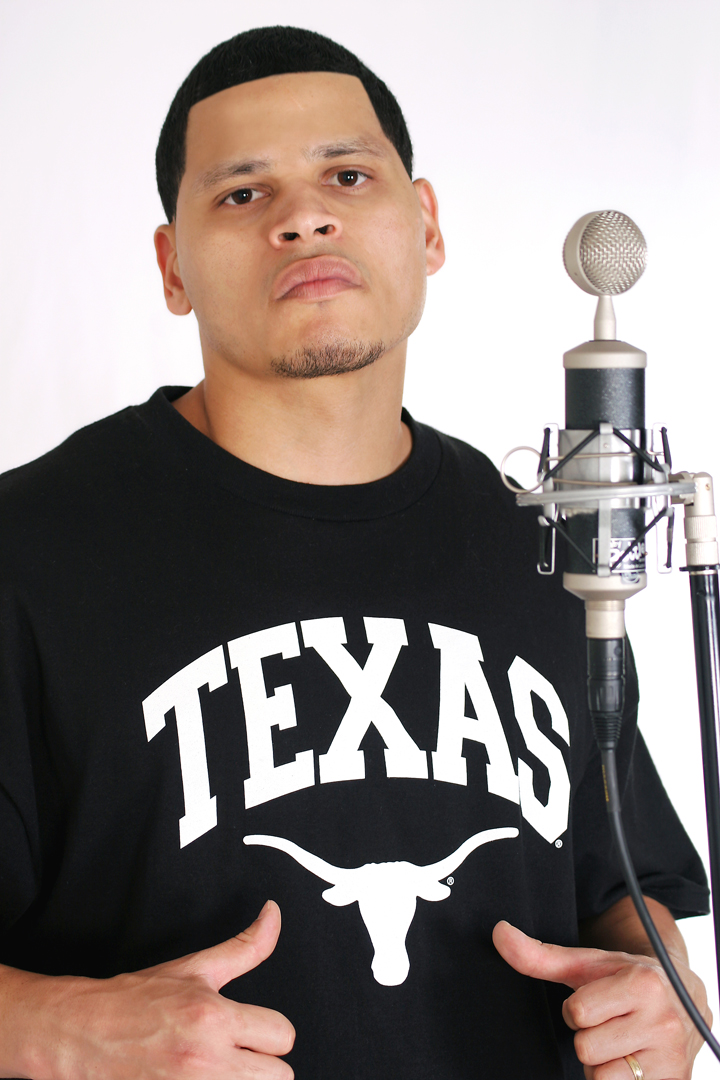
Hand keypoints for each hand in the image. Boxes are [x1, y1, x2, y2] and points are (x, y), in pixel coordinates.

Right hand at [27, 900, 293, 1079]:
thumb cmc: (133, 1001)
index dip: (269, 1032)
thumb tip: (273, 914)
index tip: (251, 1032)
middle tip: (235, 1055)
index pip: (283, 1035)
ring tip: (216, 1069)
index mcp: (214, 1018)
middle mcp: (205, 1061)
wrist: (78, 1032)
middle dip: (261, 1064)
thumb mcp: (194, 968)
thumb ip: (245, 947)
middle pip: (279, 1077)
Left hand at [493, 920, 710, 1078]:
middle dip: (589, 1037)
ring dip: (603, 1064)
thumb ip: (540, 955)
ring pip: (602, 1077)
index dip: (577, 1009)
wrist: (682, 998)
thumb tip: (499, 933)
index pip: (578, 1013)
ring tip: (620, 1042)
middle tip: (610, 1023)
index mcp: (642, 985)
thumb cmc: (625, 978)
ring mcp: (671, 1058)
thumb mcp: (587, 964)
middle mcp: (662, 1022)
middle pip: (586, 1048)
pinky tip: (632, 1061)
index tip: (596, 1001)